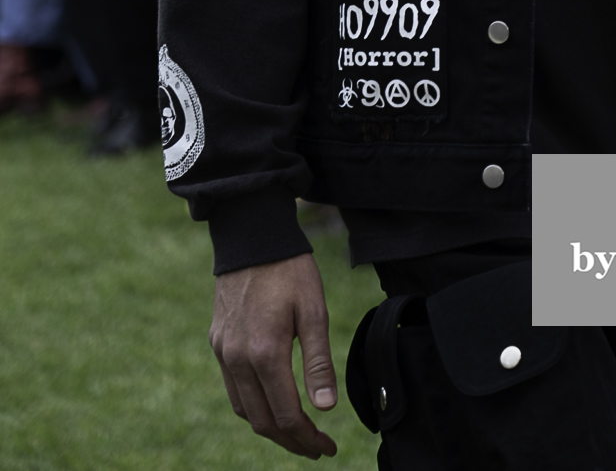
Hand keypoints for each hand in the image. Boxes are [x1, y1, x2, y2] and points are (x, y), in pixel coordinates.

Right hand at [210, 254, 337, 458]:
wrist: (251, 236)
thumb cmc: (290, 270)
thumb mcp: (314, 310)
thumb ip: (318, 361)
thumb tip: (325, 408)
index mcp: (264, 353)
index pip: (286, 415)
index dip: (308, 438)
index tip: (328, 448)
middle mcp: (237, 359)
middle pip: (263, 421)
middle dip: (291, 441)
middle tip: (316, 448)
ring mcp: (223, 352)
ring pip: (244, 409)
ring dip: (270, 427)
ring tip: (297, 432)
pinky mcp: (217, 342)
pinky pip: (233, 388)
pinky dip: (253, 405)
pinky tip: (271, 401)